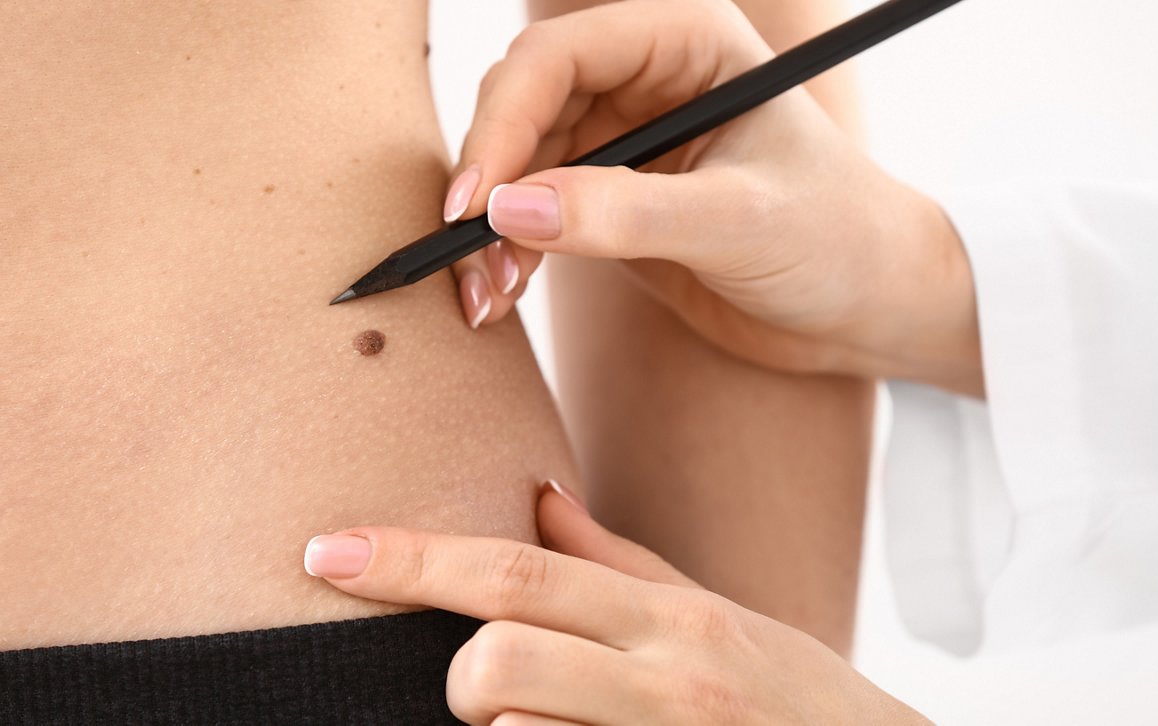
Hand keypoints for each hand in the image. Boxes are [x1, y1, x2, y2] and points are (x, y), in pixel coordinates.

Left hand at [304, 481, 928, 724]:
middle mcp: (667, 681)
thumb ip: (616, 563)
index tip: (325, 552)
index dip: (411, 559)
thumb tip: (535, 498)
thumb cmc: (792, 697)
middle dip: (460, 679)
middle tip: (479, 691)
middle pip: (498, 662)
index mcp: (672, 617)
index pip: (518, 570)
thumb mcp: (713, 615)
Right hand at [442, 0, 981, 392]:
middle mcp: (646, 72)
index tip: (473, 206)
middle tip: (468, 264)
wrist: (870, 301)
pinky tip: (503, 294)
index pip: (555, 57)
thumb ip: (625, 213)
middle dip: (488, 185)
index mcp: (683, 36)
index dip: (500, 125)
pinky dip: (510, 250)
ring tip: (486, 296)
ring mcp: (625, 134)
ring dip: (491, 229)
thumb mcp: (739, 222)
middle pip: (521, 107)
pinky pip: (534, 209)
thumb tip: (505, 211)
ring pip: (517, 164)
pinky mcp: (613, 192)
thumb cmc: (838, 238)